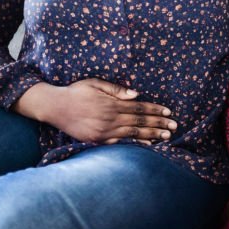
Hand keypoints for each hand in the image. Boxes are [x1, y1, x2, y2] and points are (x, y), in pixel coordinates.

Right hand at [15, 79, 175, 144]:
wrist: (54, 106)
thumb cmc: (75, 92)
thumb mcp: (95, 83)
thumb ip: (116, 90)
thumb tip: (136, 95)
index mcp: (111, 104)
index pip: (139, 108)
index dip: (155, 111)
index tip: (169, 113)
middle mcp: (109, 119)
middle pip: (139, 122)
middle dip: (158, 124)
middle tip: (174, 127)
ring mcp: (103, 132)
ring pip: (132, 134)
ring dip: (150, 135)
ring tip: (165, 137)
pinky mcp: (96, 140)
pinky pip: (119, 143)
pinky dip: (134, 144)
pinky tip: (146, 145)